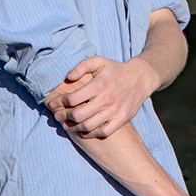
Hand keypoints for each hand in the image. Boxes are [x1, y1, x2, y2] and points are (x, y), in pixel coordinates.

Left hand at [44, 55, 159, 138]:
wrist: (140, 78)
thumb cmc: (116, 70)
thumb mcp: (99, 61)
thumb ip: (82, 66)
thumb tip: (68, 77)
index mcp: (99, 84)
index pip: (72, 99)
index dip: (60, 102)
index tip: (54, 103)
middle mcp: (107, 99)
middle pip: (78, 115)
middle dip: (64, 116)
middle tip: (58, 115)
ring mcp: (115, 111)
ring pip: (88, 126)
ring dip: (74, 127)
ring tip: (68, 124)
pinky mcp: (122, 119)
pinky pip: (103, 132)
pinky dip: (91, 133)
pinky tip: (84, 129)